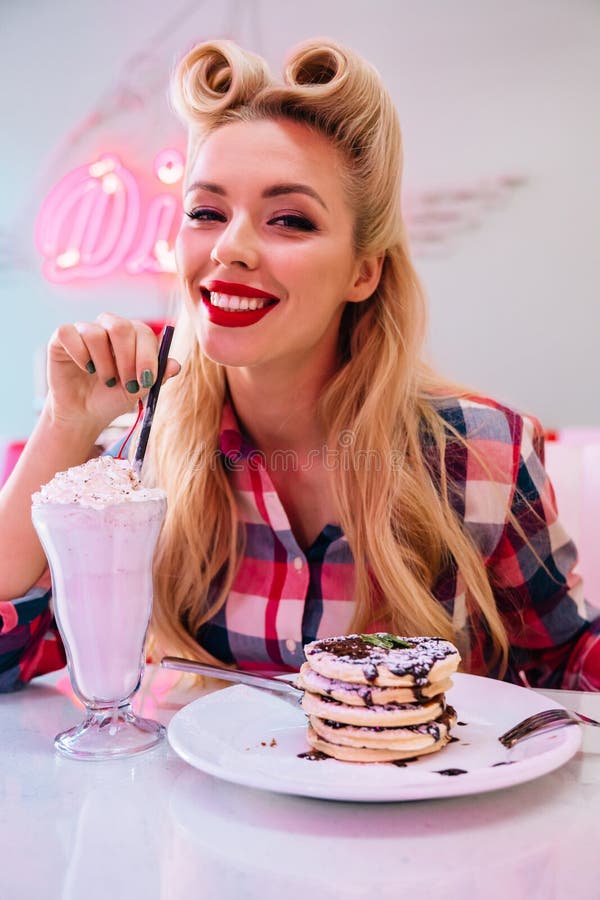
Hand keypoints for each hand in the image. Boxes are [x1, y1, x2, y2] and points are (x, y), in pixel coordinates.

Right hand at [46, 313, 180, 432]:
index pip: (142, 332)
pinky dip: (80, 355)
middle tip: (127, 384)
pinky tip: (86, 370)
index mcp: (132, 335)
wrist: (84, 414)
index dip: (146, 355)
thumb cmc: (113, 398)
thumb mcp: (139, 390)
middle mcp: (108, 327)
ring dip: (104, 363)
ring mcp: (85, 330)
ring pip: (95, 333)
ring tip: (106, 381)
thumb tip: (175, 365)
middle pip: (120, 326)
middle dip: (127, 358)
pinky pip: (69, 334)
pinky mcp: (62, 337)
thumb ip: (157, 377)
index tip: (146, 380)